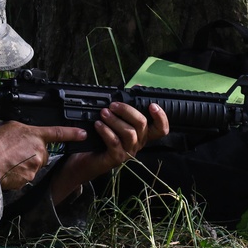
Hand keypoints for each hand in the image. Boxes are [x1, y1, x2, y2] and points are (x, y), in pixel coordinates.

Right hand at [0, 121, 87, 190]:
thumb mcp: (8, 126)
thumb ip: (22, 129)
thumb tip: (25, 134)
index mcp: (35, 135)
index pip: (59, 133)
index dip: (73, 133)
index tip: (83, 134)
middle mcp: (39, 151)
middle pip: (42, 152)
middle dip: (33, 152)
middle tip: (15, 150)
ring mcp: (35, 167)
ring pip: (34, 164)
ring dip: (25, 162)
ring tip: (8, 159)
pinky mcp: (28, 179)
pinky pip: (26, 175)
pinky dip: (19, 172)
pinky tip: (8, 168)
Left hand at [50, 102, 169, 203]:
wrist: (85, 160)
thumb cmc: (101, 139)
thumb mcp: (115, 120)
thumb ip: (126, 106)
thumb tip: (137, 87)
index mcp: (141, 134)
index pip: (160, 129)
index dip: (161, 117)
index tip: (152, 105)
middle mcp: (138, 143)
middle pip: (142, 125)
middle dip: (127, 111)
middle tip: (112, 105)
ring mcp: (128, 152)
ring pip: (129, 133)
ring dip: (115, 120)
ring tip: (103, 113)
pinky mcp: (116, 158)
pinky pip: (114, 142)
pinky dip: (106, 131)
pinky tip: (98, 125)